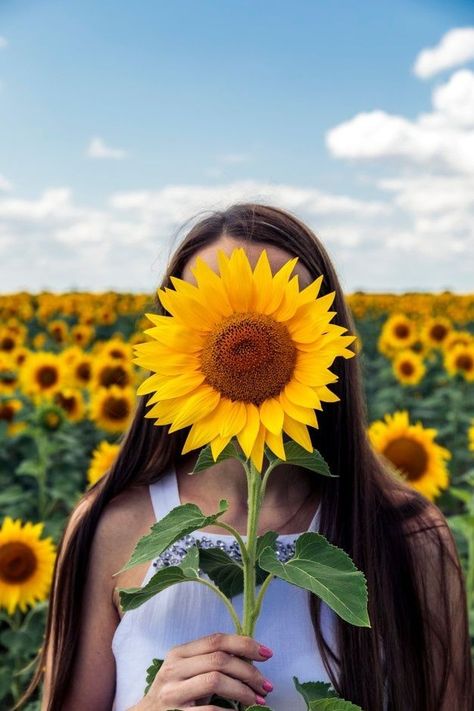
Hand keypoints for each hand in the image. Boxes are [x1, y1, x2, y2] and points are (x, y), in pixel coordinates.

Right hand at [130, 631, 273, 709]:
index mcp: (179, 653)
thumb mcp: (188, 672)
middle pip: (219, 659)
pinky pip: (209, 710)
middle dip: (249, 672)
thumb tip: (251, 658)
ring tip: (257, 700)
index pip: (216, 639)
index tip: (267, 654)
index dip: (245, 643)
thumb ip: (211, 661)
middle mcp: (173, 669)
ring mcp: (172, 693)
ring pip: (215, 680)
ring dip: (243, 691)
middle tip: (267, 686)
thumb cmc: (175, 694)